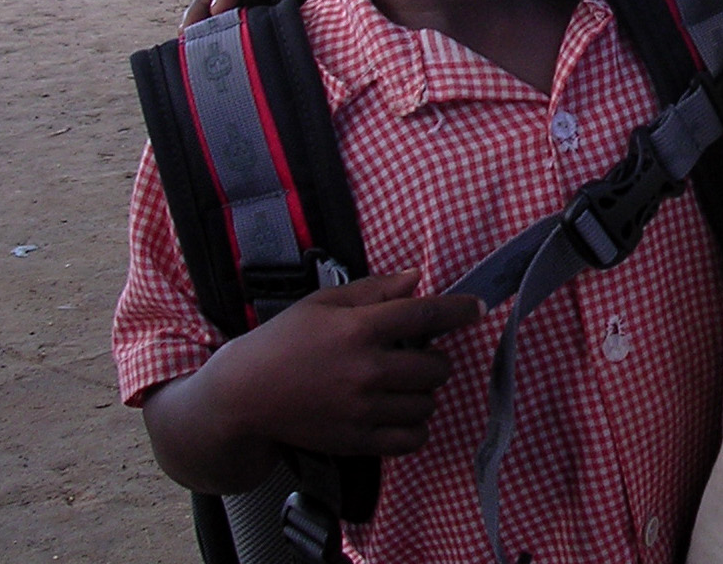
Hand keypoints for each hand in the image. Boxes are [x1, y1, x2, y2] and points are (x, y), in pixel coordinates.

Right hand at [209, 273, 480, 455]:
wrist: (245, 396)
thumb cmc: (285, 340)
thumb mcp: (324, 302)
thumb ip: (375, 290)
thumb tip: (417, 280)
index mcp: (358, 329)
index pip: (425, 316)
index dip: (458, 310)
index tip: (478, 308)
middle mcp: (365, 370)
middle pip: (434, 367)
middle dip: (437, 358)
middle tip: (420, 355)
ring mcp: (361, 410)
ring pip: (426, 404)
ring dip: (425, 392)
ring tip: (405, 384)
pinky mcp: (356, 442)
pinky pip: (411, 439)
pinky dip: (416, 427)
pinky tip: (402, 413)